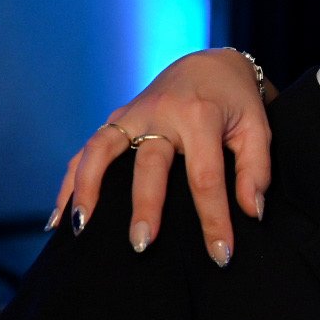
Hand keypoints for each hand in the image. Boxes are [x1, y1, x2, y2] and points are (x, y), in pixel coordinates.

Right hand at [50, 49, 272, 264]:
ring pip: (101, 150)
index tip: (220, 254)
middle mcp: (160, 114)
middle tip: (143, 244)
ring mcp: (132, 115)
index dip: (213, 219)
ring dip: (88, 189)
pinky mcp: (116, 120)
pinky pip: (86, 151)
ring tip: (82, 229)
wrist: (210, 65)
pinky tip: (61, 217)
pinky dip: (71, 181)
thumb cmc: (237, 103)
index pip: (205, 177)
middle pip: (148, 165)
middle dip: (145, 206)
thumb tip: (250, 212)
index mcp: (200, 116)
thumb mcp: (258, 130)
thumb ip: (256, 170)